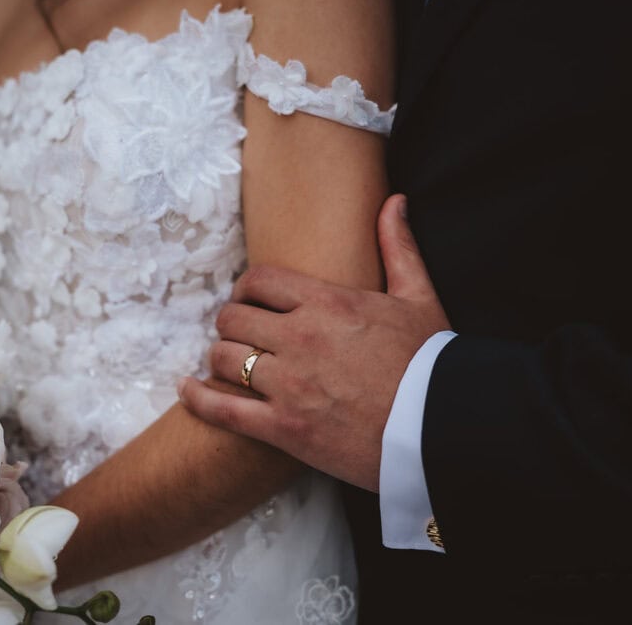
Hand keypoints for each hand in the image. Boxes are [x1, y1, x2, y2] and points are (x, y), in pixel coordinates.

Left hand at [177, 195, 450, 490]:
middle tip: (241, 335)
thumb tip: (394, 201)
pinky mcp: (283, 428)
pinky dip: (198, 398)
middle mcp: (300, 338)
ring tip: (229, 363)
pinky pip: (222, 408)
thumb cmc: (433, 364)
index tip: (251, 301)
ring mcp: (288, 384)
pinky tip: (188, 390)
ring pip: (224, 358)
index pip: (258, 281)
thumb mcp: (420, 297)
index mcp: (327, 302)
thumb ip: (399, 247)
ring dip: (222, 358)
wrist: (443, 430)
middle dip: (232, 325)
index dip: (247, 289)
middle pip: (232, 318)